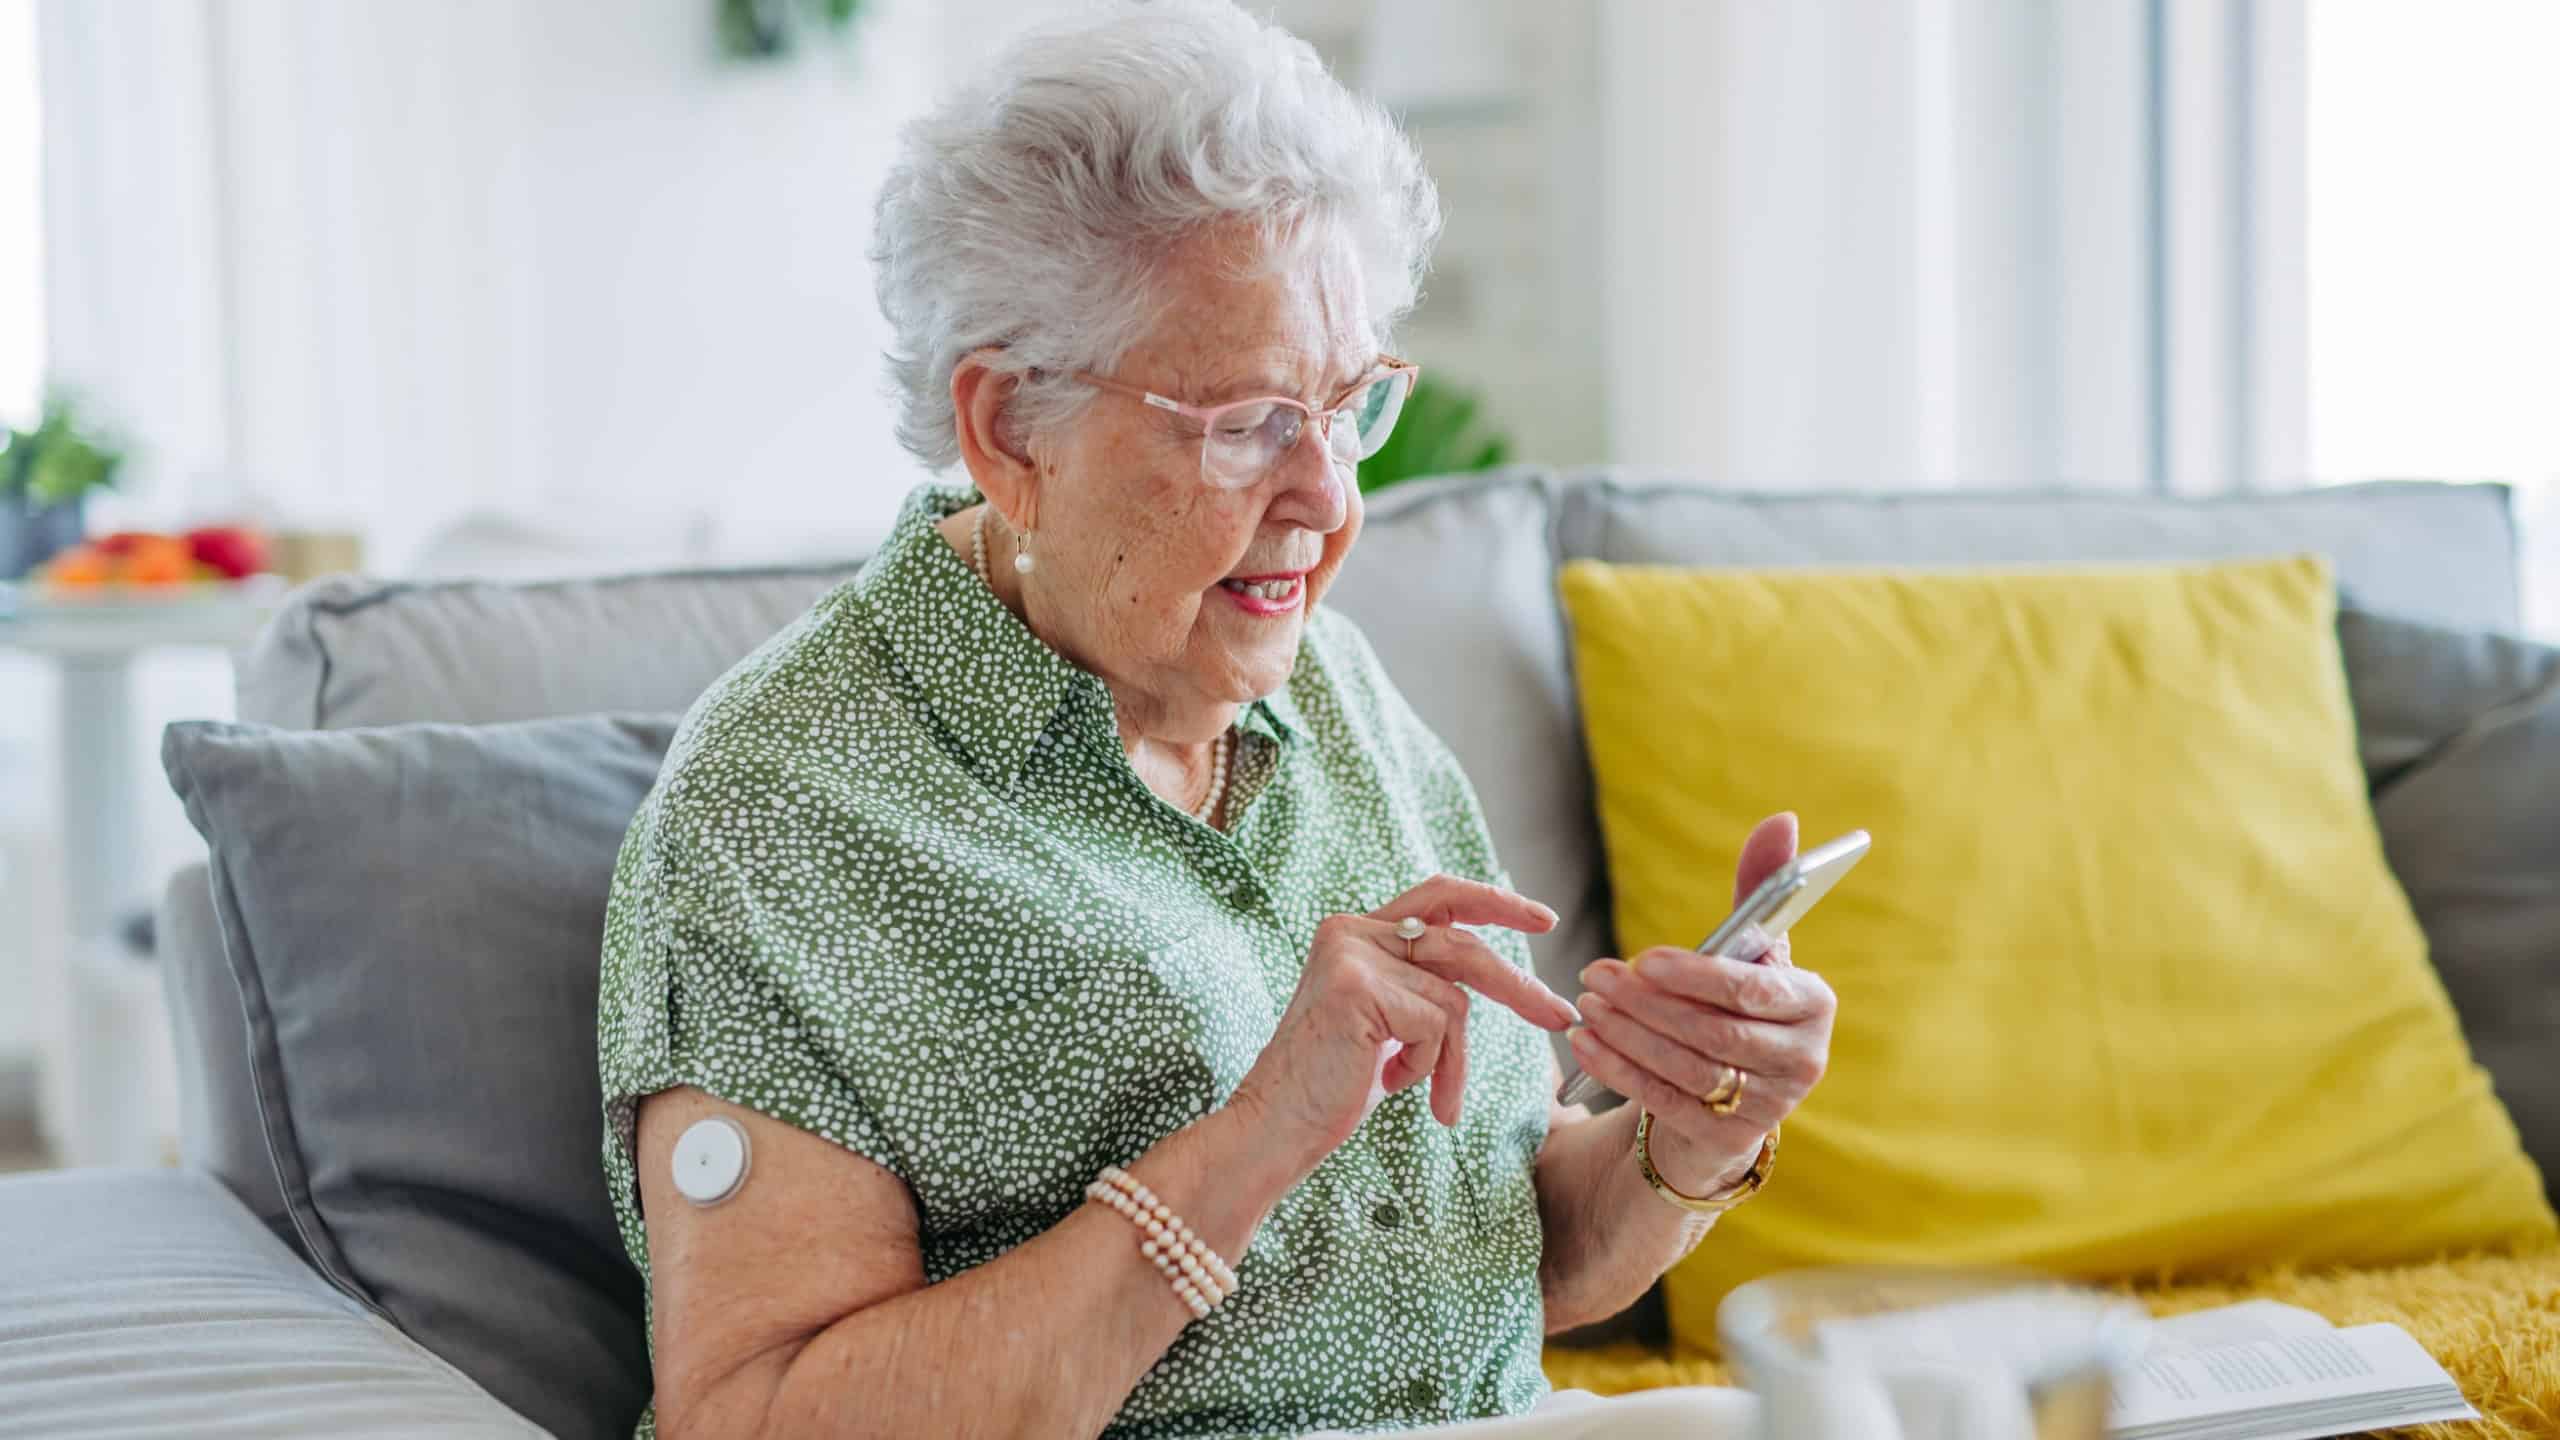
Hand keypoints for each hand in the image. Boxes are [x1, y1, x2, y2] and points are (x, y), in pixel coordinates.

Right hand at [1231, 875, 1579, 1171]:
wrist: (1276, 1127)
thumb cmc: (1332, 1088)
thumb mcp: (1389, 1025)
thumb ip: (1423, 987)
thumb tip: (1494, 971)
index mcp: (1356, 932)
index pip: (1439, 897)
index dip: (1494, 902)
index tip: (1544, 919)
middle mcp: (1351, 931)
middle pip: (1462, 946)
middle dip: (1518, 986)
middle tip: (1562, 1017)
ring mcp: (1353, 955)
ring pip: (1454, 998)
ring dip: (1454, 1059)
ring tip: (1436, 1099)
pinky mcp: (1359, 987)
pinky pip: (1438, 1025)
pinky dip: (1432, 1068)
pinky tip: (1393, 1084)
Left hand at [1565, 813, 1837, 1195]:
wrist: (1736, 1093)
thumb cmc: (1740, 1003)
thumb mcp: (1754, 950)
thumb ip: (1763, 885)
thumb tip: (1782, 818)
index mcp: (1814, 1004)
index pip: (1753, 991)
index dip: (1697, 977)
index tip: (1643, 958)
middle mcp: (1804, 1060)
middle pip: (1713, 1032)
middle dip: (1647, 1004)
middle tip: (1595, 975)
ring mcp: (1770, 1106)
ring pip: (1685, 1067)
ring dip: (1627, 1034)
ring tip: (1587, 1005)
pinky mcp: (1728, 1138)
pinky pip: (1664, 1101)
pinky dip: (1619, 1069)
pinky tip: (1584, 1042)